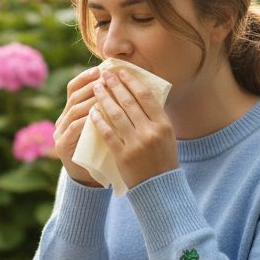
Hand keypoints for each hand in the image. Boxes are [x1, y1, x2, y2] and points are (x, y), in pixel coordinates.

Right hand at [54, 66, 103, 186]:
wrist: (91, 178)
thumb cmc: (102, 150)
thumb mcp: (103, 126)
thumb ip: (107, 109)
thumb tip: (125, 85)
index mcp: (70, 113)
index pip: (73, 88)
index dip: (85, 77)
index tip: (101, 70)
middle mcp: (62, 120)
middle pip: (73, 96)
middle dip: (91, 86)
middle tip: (106, 80)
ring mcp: (60, 134)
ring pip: (73, 110)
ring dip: (90, 100)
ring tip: (106, 94)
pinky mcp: (63, 147)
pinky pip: (74, 128)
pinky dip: (87, 119)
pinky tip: (99, 115)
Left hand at [88, 69, 178, 187]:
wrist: (159, 187)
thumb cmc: (163, 158)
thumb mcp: (167, 135)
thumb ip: (155, 117)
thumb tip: (141, 93)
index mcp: (164, 124)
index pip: (146, 96)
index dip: (132, 81)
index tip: (121, 72)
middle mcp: (151, 132)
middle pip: (129, 102)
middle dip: (115, 85)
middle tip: (105, 74)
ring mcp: (136, 144)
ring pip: (116, 115)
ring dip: (105, 98)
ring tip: (97, 88)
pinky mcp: (123, 155)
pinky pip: (108, 133)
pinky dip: (99, 121)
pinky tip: (93, 111)